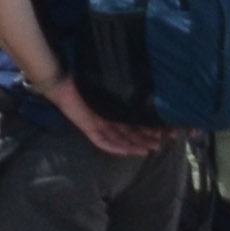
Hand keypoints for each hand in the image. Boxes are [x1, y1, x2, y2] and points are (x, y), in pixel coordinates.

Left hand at [43, 77, 162, 161]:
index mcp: (114, 108)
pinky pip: (102, 141)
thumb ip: (127, 93)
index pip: (134, 121)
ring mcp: (98, 124)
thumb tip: (150, 93)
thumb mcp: (114, 86)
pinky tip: (126, 152)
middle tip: (159, 145)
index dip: (148, 128)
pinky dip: (114, 147)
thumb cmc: (88, 78)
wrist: (63, 80)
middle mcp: (108, 117)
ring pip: (118, 139)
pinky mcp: (88, 127)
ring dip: (133, 146)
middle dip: (144, 140)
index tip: (164, 132)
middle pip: (128, 133)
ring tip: (148, 150)